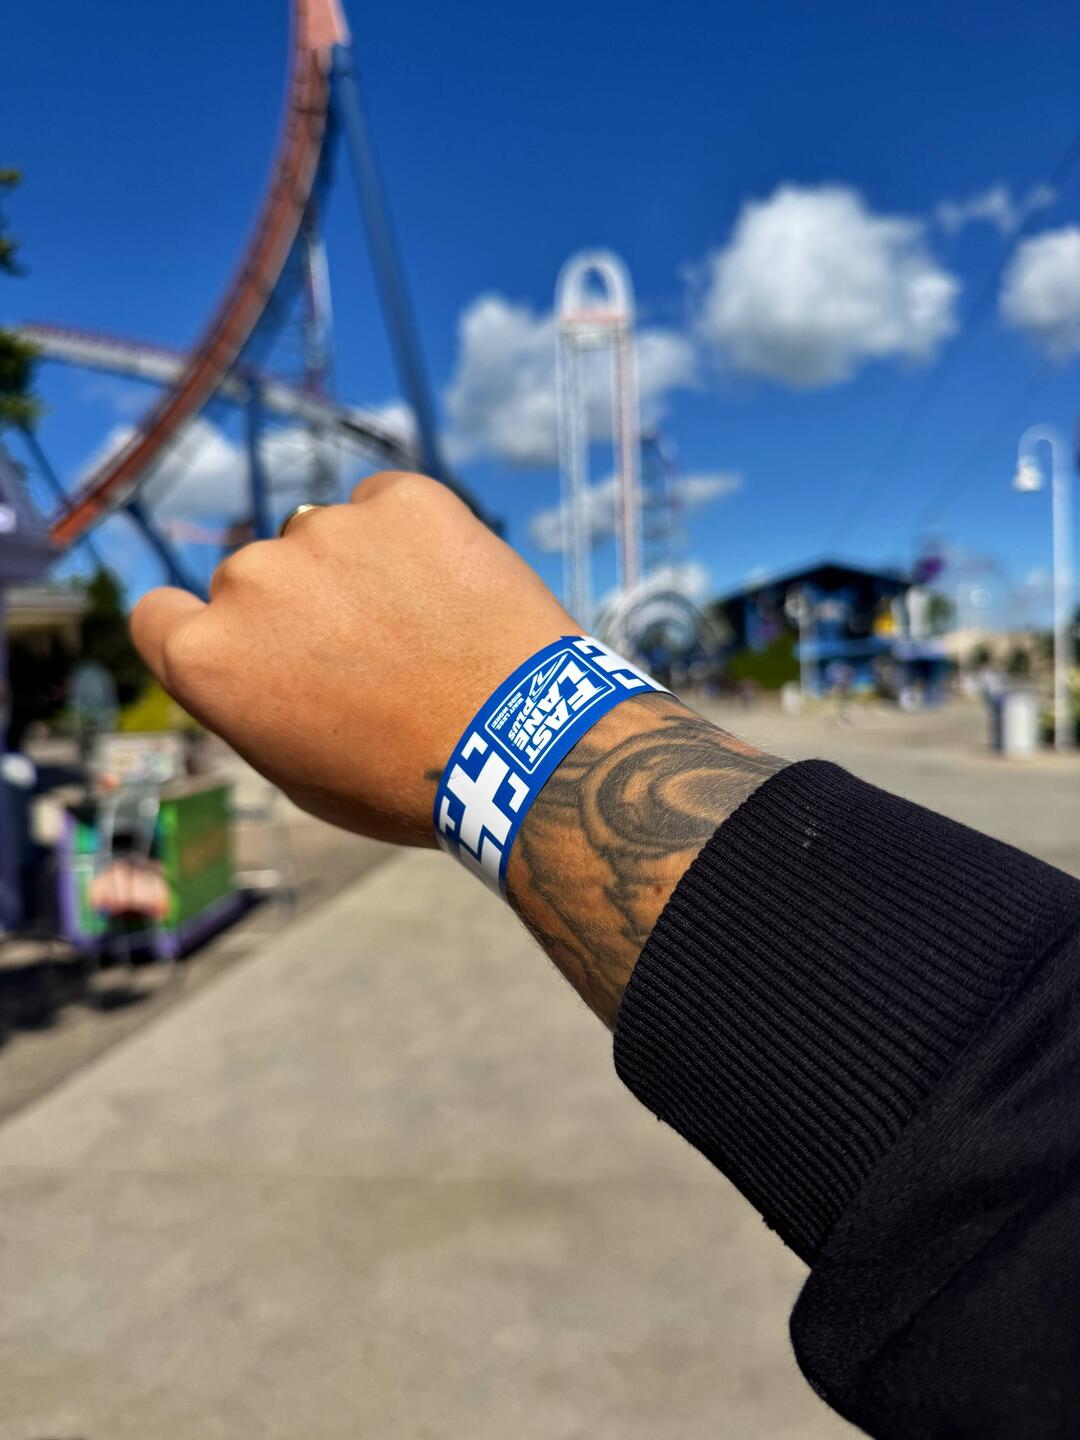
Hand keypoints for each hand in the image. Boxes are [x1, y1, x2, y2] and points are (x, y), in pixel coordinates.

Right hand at [131, 473, 574, 844]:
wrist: (524, 744)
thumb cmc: (406, 779)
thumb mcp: (298, 770)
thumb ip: (250, 697)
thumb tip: (248, 653)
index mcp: (208, 656)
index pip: (159, 615)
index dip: (204, 632)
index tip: (251, 648)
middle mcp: (249, 579)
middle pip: (253, 580)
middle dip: (297, 610)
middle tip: (371, 659)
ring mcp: (326, 530)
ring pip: (324, 540)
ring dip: (357, 571)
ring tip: (427, 632)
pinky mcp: (403, 499)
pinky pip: (387, 506)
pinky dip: (412, 538)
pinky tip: (453, 592)